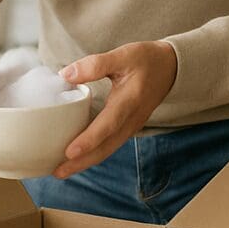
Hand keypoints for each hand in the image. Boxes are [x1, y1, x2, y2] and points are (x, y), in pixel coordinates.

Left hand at [53, 40, 177, 178]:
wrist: (171, 68)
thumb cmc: (146, 60)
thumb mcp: (123, 55)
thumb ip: (95, 64)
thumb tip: (66, 75)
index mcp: (129, 101)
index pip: (108, 125)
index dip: (89, 140)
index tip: (69, 152)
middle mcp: (132, 119)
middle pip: (106, 147)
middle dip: (82, 162)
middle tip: (57, 172)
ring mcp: (131, 126)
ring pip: (107, 149)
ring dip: (85, 162)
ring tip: (61, 171)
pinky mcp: (128, 127)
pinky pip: (110, 145)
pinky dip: (93, 154)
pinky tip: (77, 158)